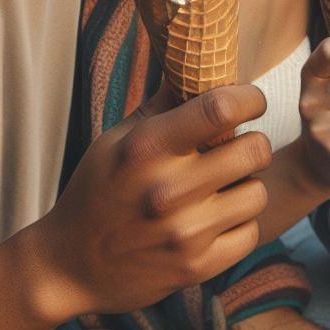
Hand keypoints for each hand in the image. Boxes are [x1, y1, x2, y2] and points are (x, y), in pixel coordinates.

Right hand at [26, 83, 272, 319]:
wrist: (71, 265)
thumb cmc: (96, 191)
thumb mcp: (116, 140)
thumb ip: (161, 105)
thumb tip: (196, 62)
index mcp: (146, 149)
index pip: (220, 109)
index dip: (249, 99)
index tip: (251, 102)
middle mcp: (168, 190)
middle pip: (253, 150)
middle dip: (253, 143)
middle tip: (238, 147)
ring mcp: (185, 233)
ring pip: (258, 193)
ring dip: (247, 186)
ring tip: (223, 188)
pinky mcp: (197, 267)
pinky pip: (251, 232)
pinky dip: (240, 224)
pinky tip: (216, 220)